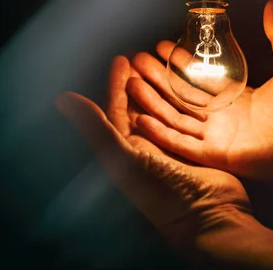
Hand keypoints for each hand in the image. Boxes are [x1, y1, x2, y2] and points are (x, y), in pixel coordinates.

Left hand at [55, 56, 251, 246]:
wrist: (209, 216)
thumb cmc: (163, 192)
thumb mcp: (125, 157)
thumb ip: (96, 127)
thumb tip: (63, 99)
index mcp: (126, 151)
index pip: (116, 111)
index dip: (116, 85)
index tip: (121, 60)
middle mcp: (147, 148)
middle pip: (140, 107)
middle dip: (139, 81)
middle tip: (142, 56)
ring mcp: (173, 148)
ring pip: (164, 109)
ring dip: (162, 87)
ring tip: (165, 65)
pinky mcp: (197, 148)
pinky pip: (188, 118)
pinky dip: (188, 101)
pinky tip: (194, 88)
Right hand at [127, 0, 272, 180]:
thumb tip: (272, 3)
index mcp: (238, 96)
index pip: (200, 78)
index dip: (180, 63)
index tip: (160, 45)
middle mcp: (224, 117)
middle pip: (182, 96)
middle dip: (158, 78)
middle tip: (135, 62)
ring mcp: (220, 137)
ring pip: (177, 117)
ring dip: (153, 102)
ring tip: (129, 84)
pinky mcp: (219, 154)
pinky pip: (184, 144)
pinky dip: (162, 133)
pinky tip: (140, 120)